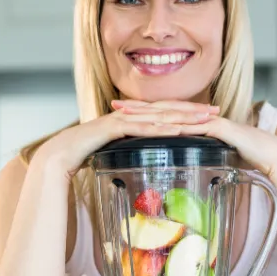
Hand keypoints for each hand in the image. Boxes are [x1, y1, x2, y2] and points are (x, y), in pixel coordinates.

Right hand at [36, 101, 218, 175]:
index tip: (208, 115)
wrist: (59, 155)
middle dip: (193, 110)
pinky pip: (141, 128)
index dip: (187, 113)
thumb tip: (144, 166)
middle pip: (167, 110)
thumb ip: (130, 155)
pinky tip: (177, 130)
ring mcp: (121, 119)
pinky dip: (160, 128)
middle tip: (217, 110)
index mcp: (131, 120)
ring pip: (158, 116)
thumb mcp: (115, 155)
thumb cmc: (84, 157)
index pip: (164, 114)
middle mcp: (129, 115)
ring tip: (205, 118)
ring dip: (182, 117)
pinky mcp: (113, 127)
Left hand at [112, 100, 276, 179]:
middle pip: (163, 110)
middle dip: (137, 107)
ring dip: (149, 114)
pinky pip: (193, 127)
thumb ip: (200, 158)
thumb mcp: (216, 158)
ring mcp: (210, 121)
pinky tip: (157, 128)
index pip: (164, 115)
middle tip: (113, 105)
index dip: (142, 113)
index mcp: (197, 124)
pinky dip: (175, 127)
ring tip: (127, 114)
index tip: (120, 113)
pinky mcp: (220, 129)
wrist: (274, 155)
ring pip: (174, 115)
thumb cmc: (248, 159)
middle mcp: (201, 118)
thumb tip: (186, 168)